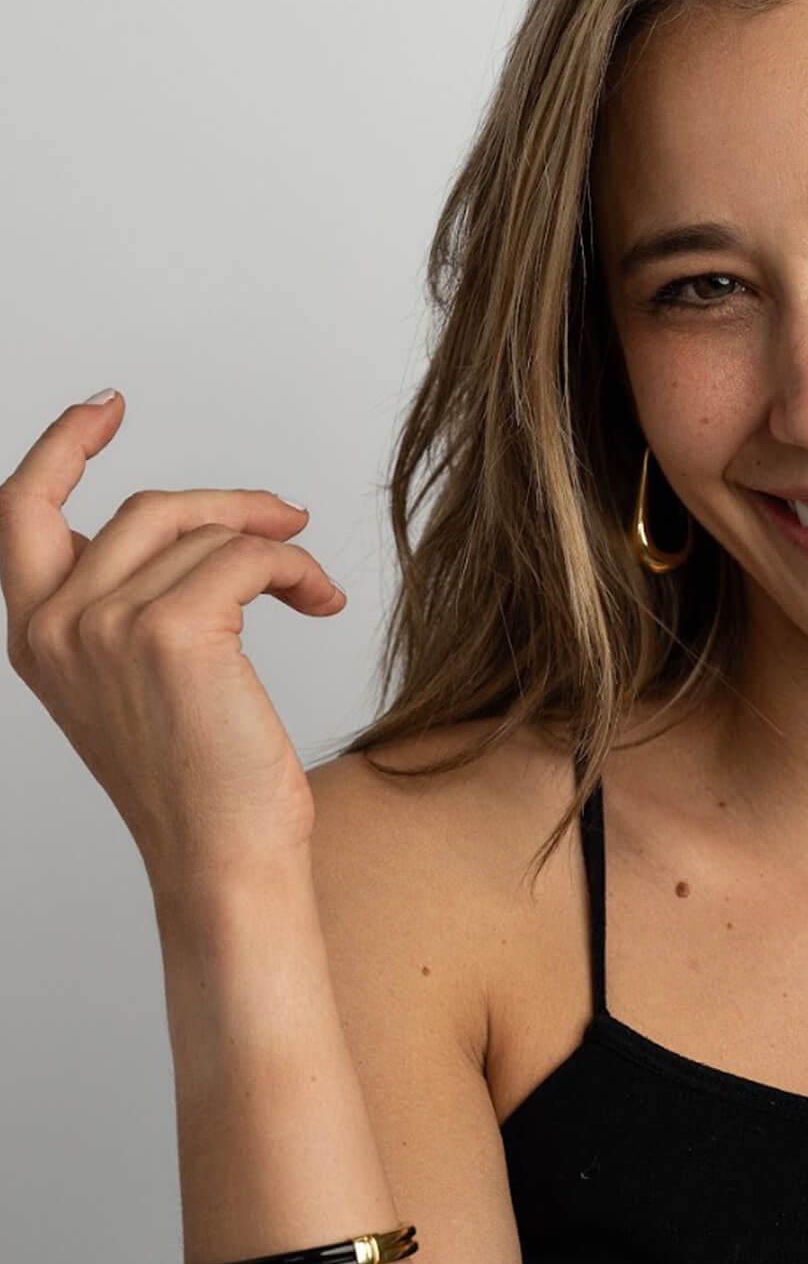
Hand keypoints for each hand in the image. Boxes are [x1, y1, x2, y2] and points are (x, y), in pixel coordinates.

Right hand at [0, 390, 346, 908]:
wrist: (223, 857)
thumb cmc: (199, 781)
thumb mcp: (139, 685)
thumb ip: (133, 608)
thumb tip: (203, 534)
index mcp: (34, 635)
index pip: (20, 510)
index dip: (63, 445)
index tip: (109, 406)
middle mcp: (55, 625)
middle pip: (148, 508)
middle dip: (229, 504)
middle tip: (288, 519)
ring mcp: (107, 625)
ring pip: (209, 533)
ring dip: (278, 549)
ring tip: (313, 588)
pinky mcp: (174, 631)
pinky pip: (251, 556)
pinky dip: (299, 569)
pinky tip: (322, 602)